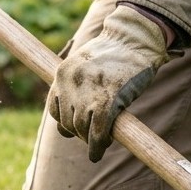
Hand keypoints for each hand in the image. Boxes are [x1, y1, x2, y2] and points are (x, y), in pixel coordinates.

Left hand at [49, 6, 170, 161]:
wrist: (135, 39)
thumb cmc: (114, 55)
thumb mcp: (85, 65)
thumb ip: (77, 86)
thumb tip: (76, 118)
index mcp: (62, 73)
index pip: (55, 109)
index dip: (66, 124)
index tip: (76, 129)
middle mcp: (71, 82)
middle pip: (67, 122)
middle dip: (79, 133)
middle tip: (93, 137)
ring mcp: (89, 91)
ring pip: (81, 128)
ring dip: (90, 140)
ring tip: (102, 140)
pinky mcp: (109, 98)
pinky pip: (99, 131)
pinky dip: (98, 145)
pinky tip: (99, 150)